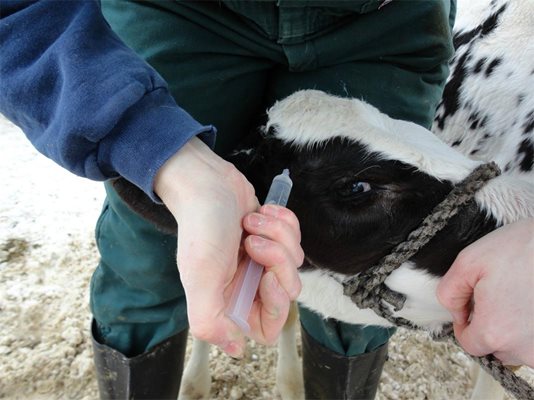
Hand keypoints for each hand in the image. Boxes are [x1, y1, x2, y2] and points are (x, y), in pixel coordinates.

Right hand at [154, 137, 302, 356]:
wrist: (206, 182)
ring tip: (251, 222)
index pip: (268, 327)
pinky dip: (283, 221)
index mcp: (229, 300)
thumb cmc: (201, 227)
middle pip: (287, 292)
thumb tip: (236, 350)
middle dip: (277, 261)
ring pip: (294, 261)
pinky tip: (260, 212)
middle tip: (254, 241)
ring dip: (277, 235)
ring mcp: (262, 258)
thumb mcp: (199, 277)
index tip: (267, 279)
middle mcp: (247, 283)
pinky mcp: (273, 235)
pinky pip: (296, 236)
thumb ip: (209, 321)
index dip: (275, 307)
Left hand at [437, 218, 533, 366]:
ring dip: (514, 330)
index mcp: (494, 331)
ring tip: (517, 297)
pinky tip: (530, 304)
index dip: (465, 327)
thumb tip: (456, 314)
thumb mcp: (469, 262)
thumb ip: (450, 292)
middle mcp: (523, 347)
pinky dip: (531, 328)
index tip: (469, 311)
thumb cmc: (522, 248)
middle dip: (491, 327)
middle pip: (496, 348)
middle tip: (497, 298)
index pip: (470, 345)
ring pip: (520, 347)